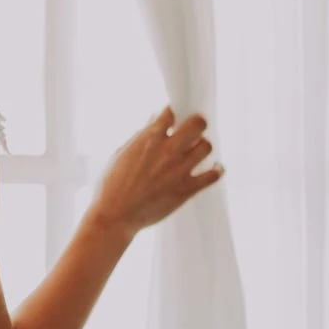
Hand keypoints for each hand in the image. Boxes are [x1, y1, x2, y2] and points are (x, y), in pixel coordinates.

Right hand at [89, 108, 223, 237]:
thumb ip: (140, 136)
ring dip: (203, 146)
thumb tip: (153, 122)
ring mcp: (178, 170)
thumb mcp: (121, 153)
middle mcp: (167, 151)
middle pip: (197, 124)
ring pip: (206, 146)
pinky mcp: (186, 189)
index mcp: (148, 139)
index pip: (171, 113)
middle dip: (197, 123)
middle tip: (194, 129)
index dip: (174, 113)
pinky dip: (217, 170)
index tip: (175, 117)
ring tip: (197, 150)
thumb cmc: (111, 185)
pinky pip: (213, 175)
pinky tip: (214, 168)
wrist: (115, 215)